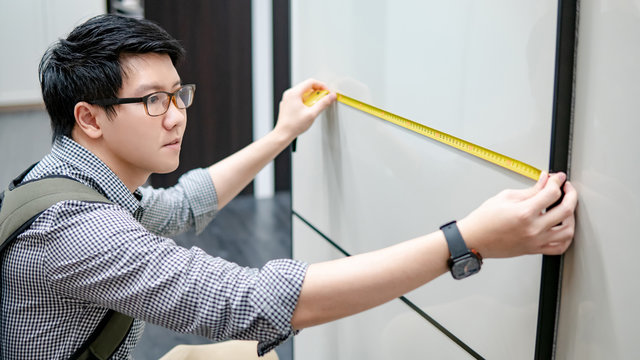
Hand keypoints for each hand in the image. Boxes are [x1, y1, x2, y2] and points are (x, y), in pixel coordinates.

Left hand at [274, 78, 336, 140]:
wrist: (283, 134)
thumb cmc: (293, 125)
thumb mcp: (312, 114)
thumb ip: (323, 103)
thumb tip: (330, 97)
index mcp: (294, 93)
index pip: (311, 82)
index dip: (321, 86)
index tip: (327, 92)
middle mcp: (289, 94)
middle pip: (307, 86)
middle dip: (317, 92)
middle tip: (323, 99)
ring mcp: (287, 99)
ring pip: (303, 92)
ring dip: (312, 97)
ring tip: (315, 106)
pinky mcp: (287, 104)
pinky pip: (298, 98)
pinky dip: (306, 101)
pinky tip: (308, 110)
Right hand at [457, 172, 577, 257]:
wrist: (474, 240)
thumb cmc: (484, 220)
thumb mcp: (505, 197)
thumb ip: (530, 190)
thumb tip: (544, 181)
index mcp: (524, 212)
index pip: (551, 193)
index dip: (557, 181)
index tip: (558, 178)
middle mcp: (533, 228)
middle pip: (565, 210)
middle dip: (570, 194)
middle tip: (566, 188)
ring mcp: (536, 241)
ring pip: (568, 230)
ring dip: (572, 216)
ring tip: (565, 207)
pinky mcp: (535, 249)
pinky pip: (560, 247)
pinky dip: (566, 237)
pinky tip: (563, 227)